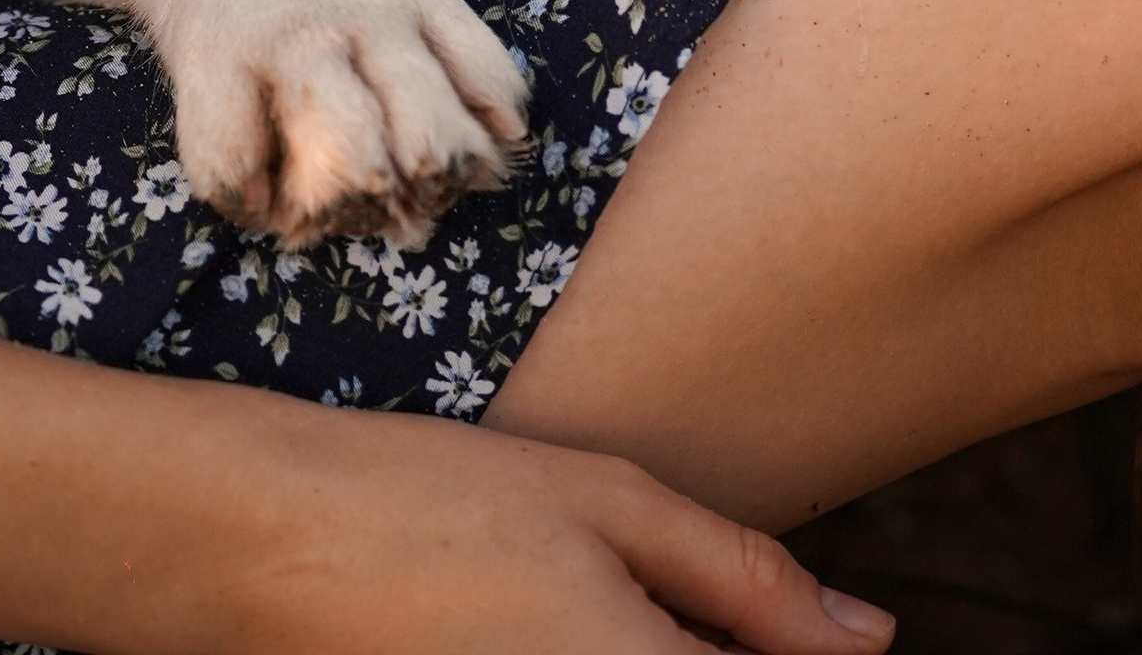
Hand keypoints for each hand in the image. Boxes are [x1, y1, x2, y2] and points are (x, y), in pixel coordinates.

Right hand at [210, 410, 892, 654]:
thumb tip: (871, 642)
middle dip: (719, 641)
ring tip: (595, 596)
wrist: (270, 546)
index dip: (787, 646)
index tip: (757, 610)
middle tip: (665, 588)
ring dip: (664, 644)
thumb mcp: (608, 502)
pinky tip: (550, 618)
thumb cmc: (437, 501)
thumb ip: (750, 582)